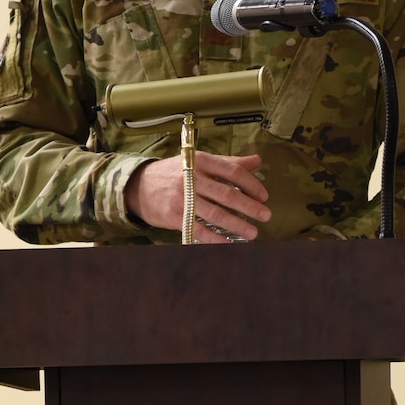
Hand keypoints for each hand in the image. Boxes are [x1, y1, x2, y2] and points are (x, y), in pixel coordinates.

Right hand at [126, 153, 270, 242]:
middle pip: (227, 194)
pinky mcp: (175, 216)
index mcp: (200, 161)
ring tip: (253, 232)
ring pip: (216, 214)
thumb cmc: (174, 173)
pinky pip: (200, 230)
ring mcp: (182, 199)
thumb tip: (257, 161)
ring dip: (237, 225)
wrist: (139, 187)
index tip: (264, 196)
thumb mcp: (199, 161)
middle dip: (249, 207)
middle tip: (265, 215)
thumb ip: (228, 163)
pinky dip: (216, 239)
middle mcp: (191, 179)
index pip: (232, 171)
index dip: (252, 185)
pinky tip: (230, 243)